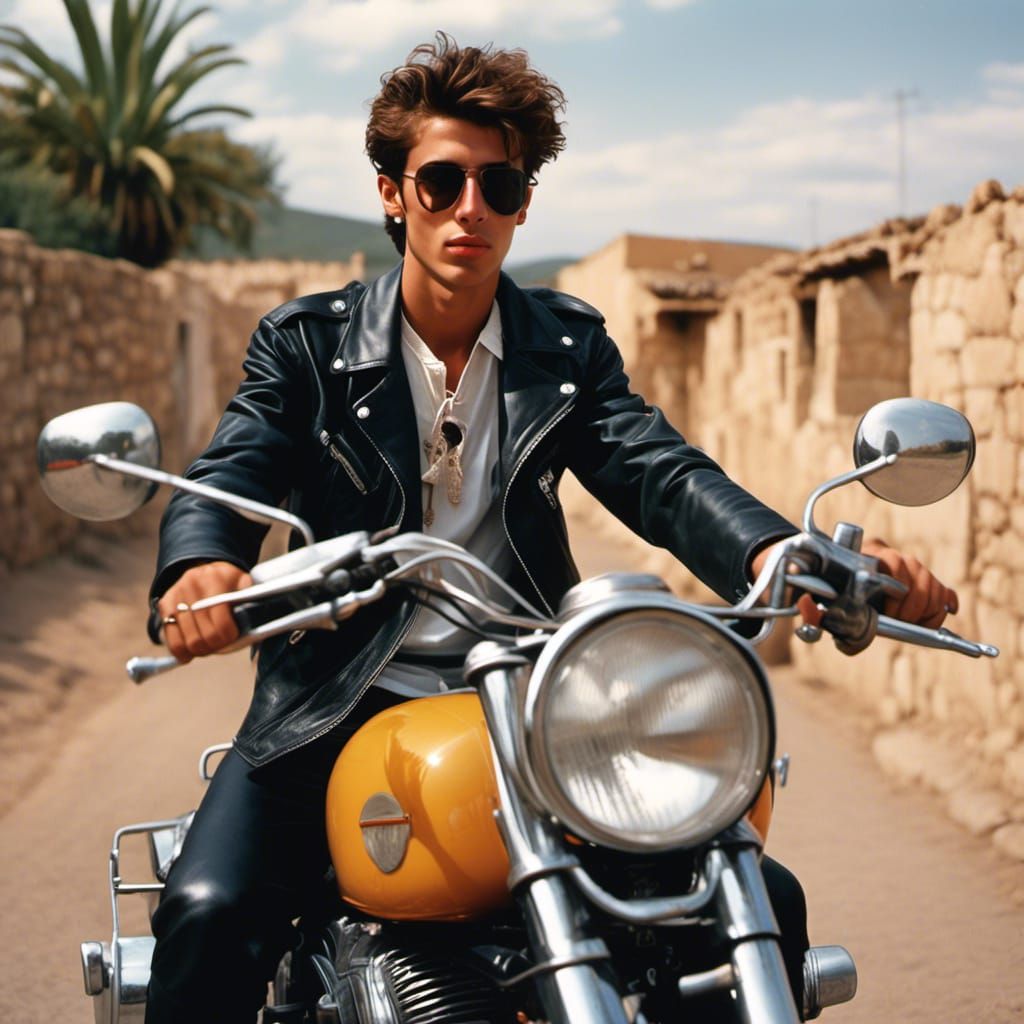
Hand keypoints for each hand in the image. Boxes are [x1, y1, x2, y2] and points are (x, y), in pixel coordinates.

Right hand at [157, 561, 251, 662]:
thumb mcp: (245, 584)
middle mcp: (192, 585)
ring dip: (200, 650)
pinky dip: (181, 652)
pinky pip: (170, 639)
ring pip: (187, 641)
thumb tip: (261, 619)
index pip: (221, 622)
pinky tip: (189, 654)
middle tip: (221, 644)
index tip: (232, 637)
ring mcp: (176, 595)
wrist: (205, 568)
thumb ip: (253, 599)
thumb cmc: (230, 583)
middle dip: (215, 646)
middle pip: (204, 635)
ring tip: (209, 647)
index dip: (228, 637)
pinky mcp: (164, 604)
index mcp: (216, 579)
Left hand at [751, 537, 957, 629]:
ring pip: (933, 584)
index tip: (891, 613)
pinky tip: (944, 613)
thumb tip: (805, 607)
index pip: (892, 561)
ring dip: (927, 608)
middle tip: (900, 621)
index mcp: (869, 555)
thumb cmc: (833, 596)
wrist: (843, 585)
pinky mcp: (926, 582)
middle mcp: (894, 556)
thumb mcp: (822, 603)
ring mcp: (913, 568)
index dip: (896, 590)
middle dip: (911, 605)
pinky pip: (945, 591)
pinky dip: (946, 605)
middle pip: (917, 575)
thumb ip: (813, 611)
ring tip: (911, 622)